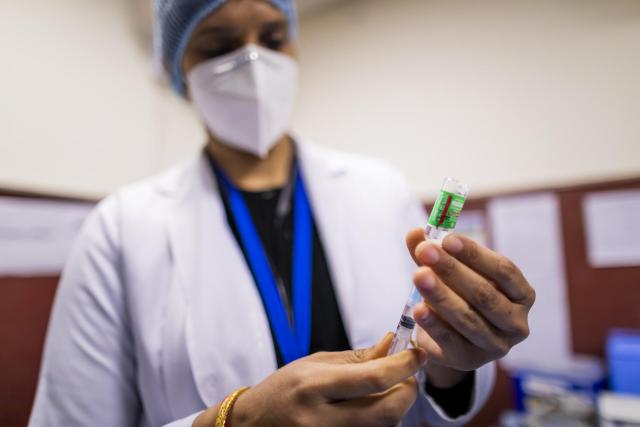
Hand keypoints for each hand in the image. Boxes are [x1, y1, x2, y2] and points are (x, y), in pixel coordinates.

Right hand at [194, 334, 426, 426]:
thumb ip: (357, 358)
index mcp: (315, 386)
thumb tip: (393, 343)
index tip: (418, 353)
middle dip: (408, 390)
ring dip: (397, 408)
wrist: (254, 425)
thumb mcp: (315, 364)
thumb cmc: (284, 389)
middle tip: (409, 374)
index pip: (374, 378)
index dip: (404, 366)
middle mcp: (322, 418)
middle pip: (387, 410)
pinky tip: (374, 408)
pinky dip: (383, 422)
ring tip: (387, 391)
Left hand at [406, 229, 534, 386]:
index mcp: (522, 294)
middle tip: (426, 252)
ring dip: (441, 295)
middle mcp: (516, 322)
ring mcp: (496, 346)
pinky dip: (434, 324)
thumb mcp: (449, 272)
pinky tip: (418, 309)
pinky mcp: (470, 361)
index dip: (475, 254)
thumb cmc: (458, 295)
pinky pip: (451, 341)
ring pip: (468, 318)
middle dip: (452, 270)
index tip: (447, 238)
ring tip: (418, 275)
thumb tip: (414, 232)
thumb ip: (436, 253)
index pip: (503, 270)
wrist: (450, 338)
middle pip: (485, 294)